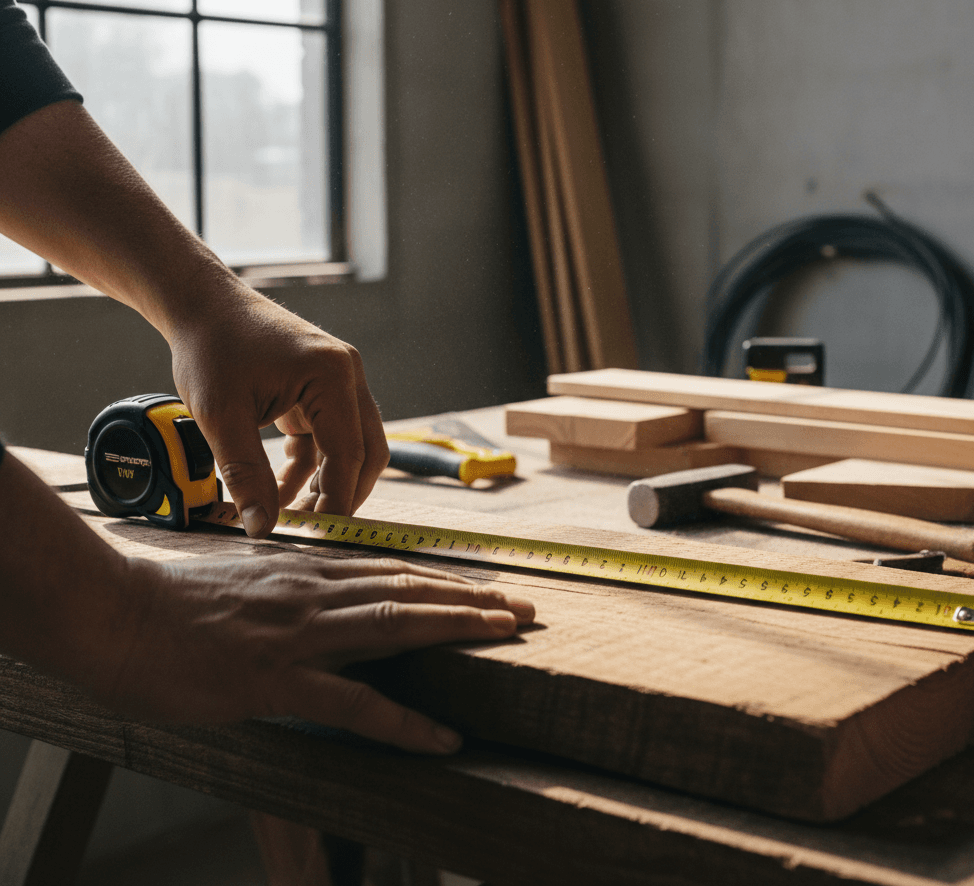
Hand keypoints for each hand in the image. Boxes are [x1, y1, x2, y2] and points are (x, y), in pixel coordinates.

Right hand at [100, 552, 534, 752]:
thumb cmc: (174, 604)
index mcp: (308, 570)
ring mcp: (300, 632)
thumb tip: (325, 595)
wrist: (117, 612)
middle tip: (523, 605)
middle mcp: (315, 591)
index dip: (444, 579)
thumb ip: (292, 586)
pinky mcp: (277, 678)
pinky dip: (405, 721)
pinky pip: (355, 703)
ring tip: (508, 635)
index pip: (392, 570)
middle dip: (471, 598)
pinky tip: (442, 737)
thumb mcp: (247, 580)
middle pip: (409, 589)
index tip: (485, 585)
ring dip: (457, 628)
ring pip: (397, 625)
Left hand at [168, 286, 389, 536]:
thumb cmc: (210, 349)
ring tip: (295, 514)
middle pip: (367, 450)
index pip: (350, 451)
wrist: (201, 305)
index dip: (339, 498)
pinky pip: (329, 435)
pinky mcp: (322, 387)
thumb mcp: (221, 417)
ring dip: (328, 480)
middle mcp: (347, 374)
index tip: (320, 535)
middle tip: (314, 528)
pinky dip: (311, 464)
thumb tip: (262, 528)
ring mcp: (338, 380)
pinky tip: (281, 489)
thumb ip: (245, 475)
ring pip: (352, 445)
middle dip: (344, 493)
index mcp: (331, 375)